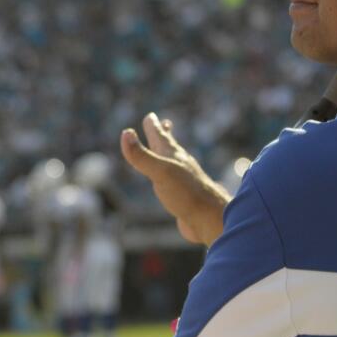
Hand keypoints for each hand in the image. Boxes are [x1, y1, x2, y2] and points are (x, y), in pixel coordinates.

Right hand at [121, 112, 228, 246]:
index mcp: (172, 156)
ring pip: (174, 164)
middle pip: (171, 146)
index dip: (153, 126)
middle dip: (164, 135)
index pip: (160, 135)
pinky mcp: (185, 198)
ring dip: (168, 155)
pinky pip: (175, 183)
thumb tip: (126, 133)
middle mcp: (179, 165)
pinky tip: (171, 183)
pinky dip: (170, 178)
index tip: (150, 116)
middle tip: (165, 124)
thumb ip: (142, 156)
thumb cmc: (186, 193)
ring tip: (166, 152)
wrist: (210, 219)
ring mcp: (183, 181)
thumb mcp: (160, 172)